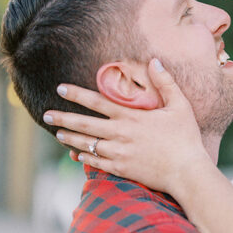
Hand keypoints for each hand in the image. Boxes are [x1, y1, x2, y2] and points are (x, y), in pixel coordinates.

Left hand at [42, 59, 207, 195]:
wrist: (187, 172)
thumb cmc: (186, 138)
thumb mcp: (180, 106)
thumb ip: (166, 83)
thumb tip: (155, 61)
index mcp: (130, 117)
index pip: (97, 102)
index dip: (76, 94)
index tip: (60, 89)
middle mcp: (120, 134)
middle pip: (84, 124)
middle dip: (62, 118)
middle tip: (46, 115)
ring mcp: (118, 153)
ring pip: (87, 144)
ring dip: (70, 138)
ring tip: (58, 133)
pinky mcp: (122, 170)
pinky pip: (97, 163)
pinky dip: (84, 158)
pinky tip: (76, 155)